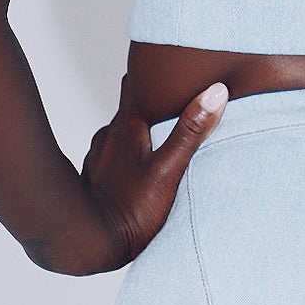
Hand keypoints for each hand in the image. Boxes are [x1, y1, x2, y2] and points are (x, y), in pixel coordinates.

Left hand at [74, 74, 228, 272]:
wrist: (88, 244)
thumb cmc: (130, 208)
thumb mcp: (169, 169)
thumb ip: (191, 131)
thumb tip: (215, 92)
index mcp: (128, 126)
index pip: (135, 83)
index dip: (150, 72)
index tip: (166, 61)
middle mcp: (109, 135)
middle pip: (130, 107)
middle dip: (150, 103)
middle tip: (174, 101)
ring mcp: (100, 156)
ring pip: (121, 132)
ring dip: (139, 130)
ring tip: (161, 136)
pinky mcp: (96, 178)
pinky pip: (114, 155)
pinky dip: (128, 153)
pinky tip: (140, 167)